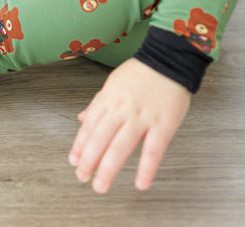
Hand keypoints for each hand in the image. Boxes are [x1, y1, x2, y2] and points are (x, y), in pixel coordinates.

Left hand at [68, 58, 190, 192]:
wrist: (169, 58)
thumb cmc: (141, 72)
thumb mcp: (113, 82)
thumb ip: (98, 103)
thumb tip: (81, 118)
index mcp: (109, 98)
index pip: (90, 125)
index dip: (80, 145)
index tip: (74, 161)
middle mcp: (122, 109)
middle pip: (101, 138)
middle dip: (89, 161)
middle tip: (83, 178)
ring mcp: (142, 117)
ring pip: (121, 147)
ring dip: (108, 169)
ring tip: (100, 186)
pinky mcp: (163, 125)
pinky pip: (153, 150)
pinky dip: (146, 168)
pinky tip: (140, 183)